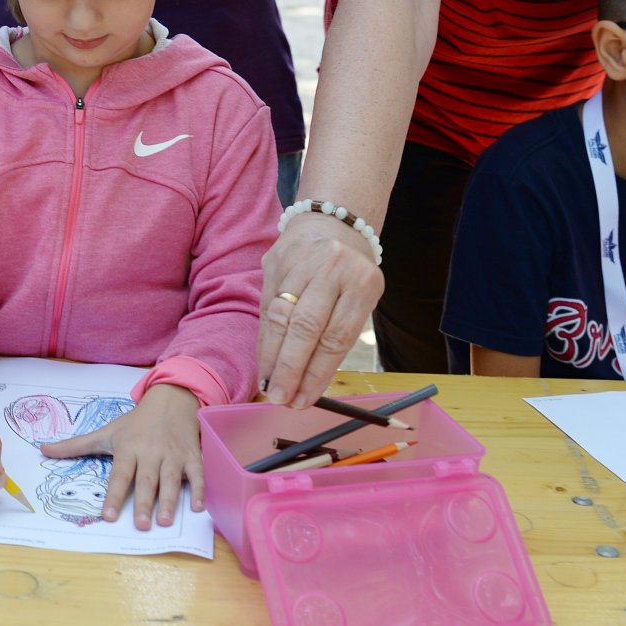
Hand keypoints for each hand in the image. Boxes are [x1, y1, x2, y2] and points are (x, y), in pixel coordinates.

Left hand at [39, 384, 203, 529]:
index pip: (120, 475)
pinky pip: (198, 473)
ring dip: (171, 500)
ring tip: (165, 521)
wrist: (171, 400)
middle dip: (145, 502)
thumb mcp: (106, 432)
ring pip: (172, 479)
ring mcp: (174, 454)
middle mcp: (151, 452)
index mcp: (128, 448)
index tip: (109, 516)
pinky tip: (199, 508)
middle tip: (143, 525)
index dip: (114, 496)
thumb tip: (42, 450)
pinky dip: (201, 489)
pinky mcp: (192, 455)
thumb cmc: (136, 422)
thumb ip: (75, 445)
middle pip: (147, 480)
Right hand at [256, 211, 382, 408]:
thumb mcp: (360, 300)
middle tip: (280, 398)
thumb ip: (337, 336)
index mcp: (362, 282)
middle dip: (290, 368)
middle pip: (306, 326)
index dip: (318, 372)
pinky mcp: (275, 260)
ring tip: (268, 385)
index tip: (304, 400)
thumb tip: (308, 385)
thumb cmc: (350, 275)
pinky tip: (264, 360)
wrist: (333, 225)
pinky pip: (266, 306)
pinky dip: (264, 338)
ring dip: (271, 356)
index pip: (337, 336)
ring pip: (280, 316)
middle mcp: (331, 268)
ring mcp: (300, 261)